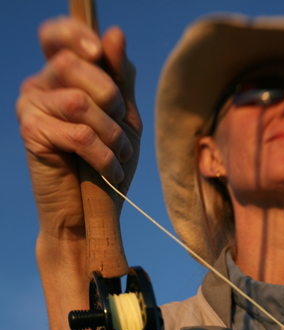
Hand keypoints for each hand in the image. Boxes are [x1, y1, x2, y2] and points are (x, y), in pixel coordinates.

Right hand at [17, 17, 141, 240]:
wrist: (91, 213)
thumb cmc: (108, 163)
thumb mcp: (123, 118)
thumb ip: (120, 78)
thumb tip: (114, 34)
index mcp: (62, 77)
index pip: (58, 36)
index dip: (77, 35)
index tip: (100, 52)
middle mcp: (40, 86)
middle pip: (73, 64)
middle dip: (110, 97)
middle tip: (122, 125)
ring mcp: (30, 108)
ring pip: (78, 102)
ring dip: (110, 132)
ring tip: (121, 155)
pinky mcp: (31, 134)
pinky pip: (77, 133)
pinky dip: (103, 155)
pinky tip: (111, 172)